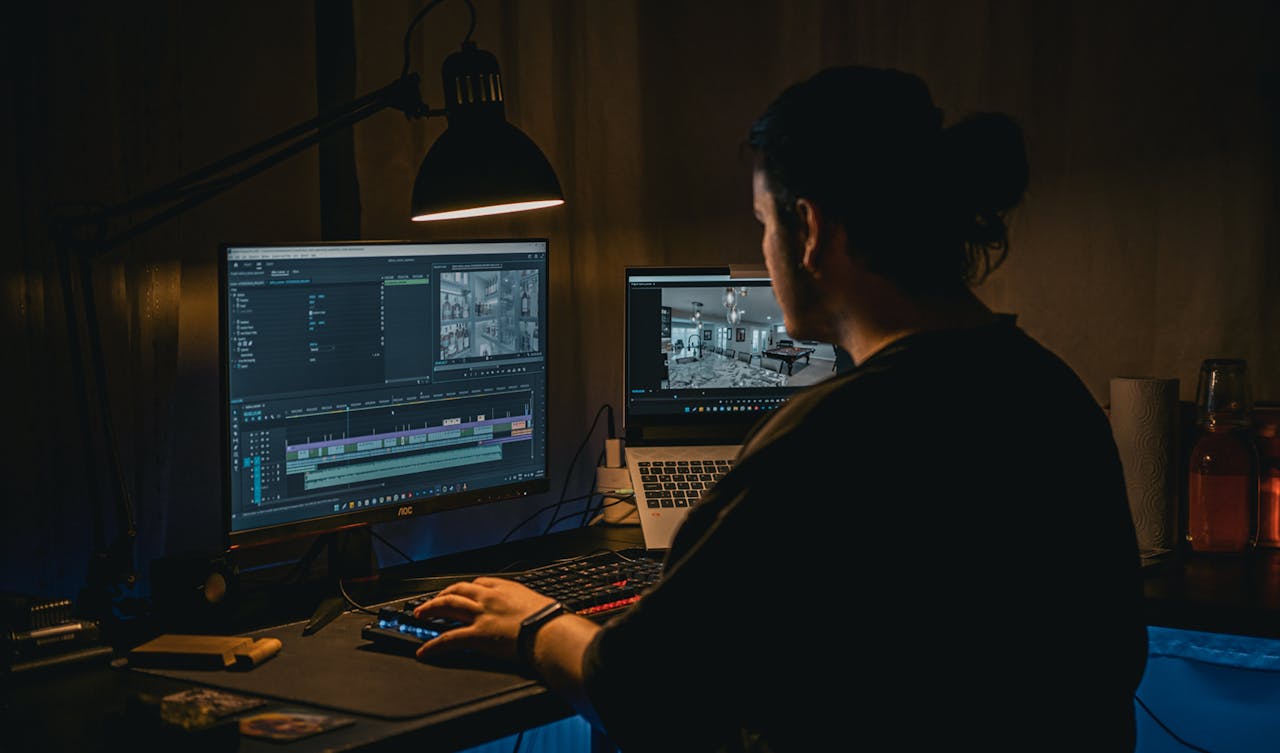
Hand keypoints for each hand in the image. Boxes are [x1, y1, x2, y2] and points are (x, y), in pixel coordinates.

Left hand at [412, 577, 555, 662]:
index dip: (464, 588)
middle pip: (457, 590)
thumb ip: (526, 605)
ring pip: (447, 606)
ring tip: (420, 615)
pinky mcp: (476, 636)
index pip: (478, 583)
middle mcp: (489, 598)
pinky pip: (448, 639)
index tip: (459, 592)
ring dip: (430, 610)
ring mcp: (481, 615)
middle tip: (431, 602)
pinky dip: (433, 645)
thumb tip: (530, 613)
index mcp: (505, 588)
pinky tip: (425, 650)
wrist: (550, 631)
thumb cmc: (550, 620)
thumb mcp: (537, 603)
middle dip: (441, 595)